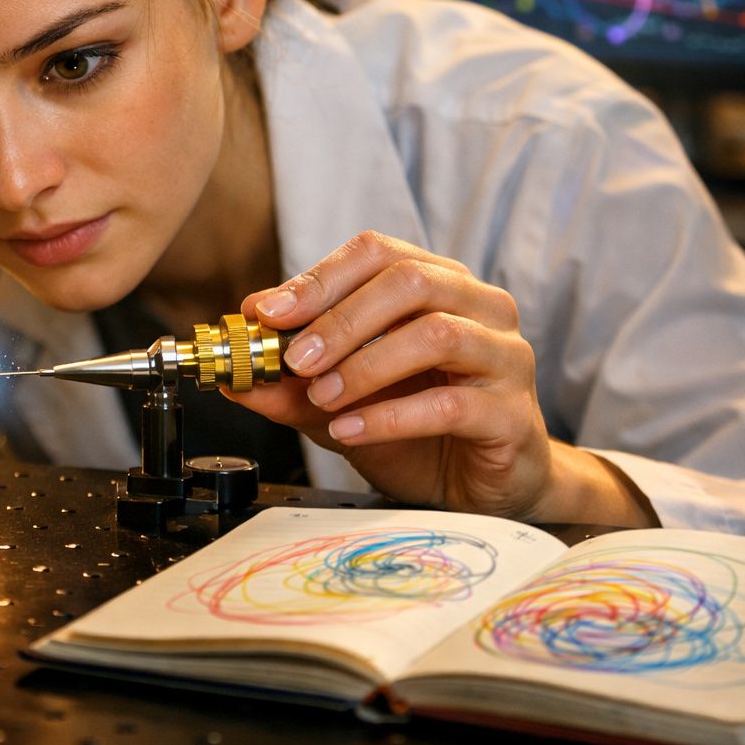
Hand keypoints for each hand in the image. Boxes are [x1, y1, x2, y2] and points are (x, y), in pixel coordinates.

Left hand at [227, 231, 654, 525]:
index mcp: (439, 284)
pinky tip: (351, 430)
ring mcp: (505, 357)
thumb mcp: (339, 402)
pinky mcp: (513, 414)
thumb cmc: (417, 432)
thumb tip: (231, 374)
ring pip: (437, 334)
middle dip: (341, 320)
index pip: (377, 253)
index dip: (318, 279)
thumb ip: (290, 385)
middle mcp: (480, 307)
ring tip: (322, 397)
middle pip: (410, 282)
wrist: (479, 491)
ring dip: (366, 365)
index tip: (267, 313)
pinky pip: (452, 403)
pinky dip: (391, 416)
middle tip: (295, 360)